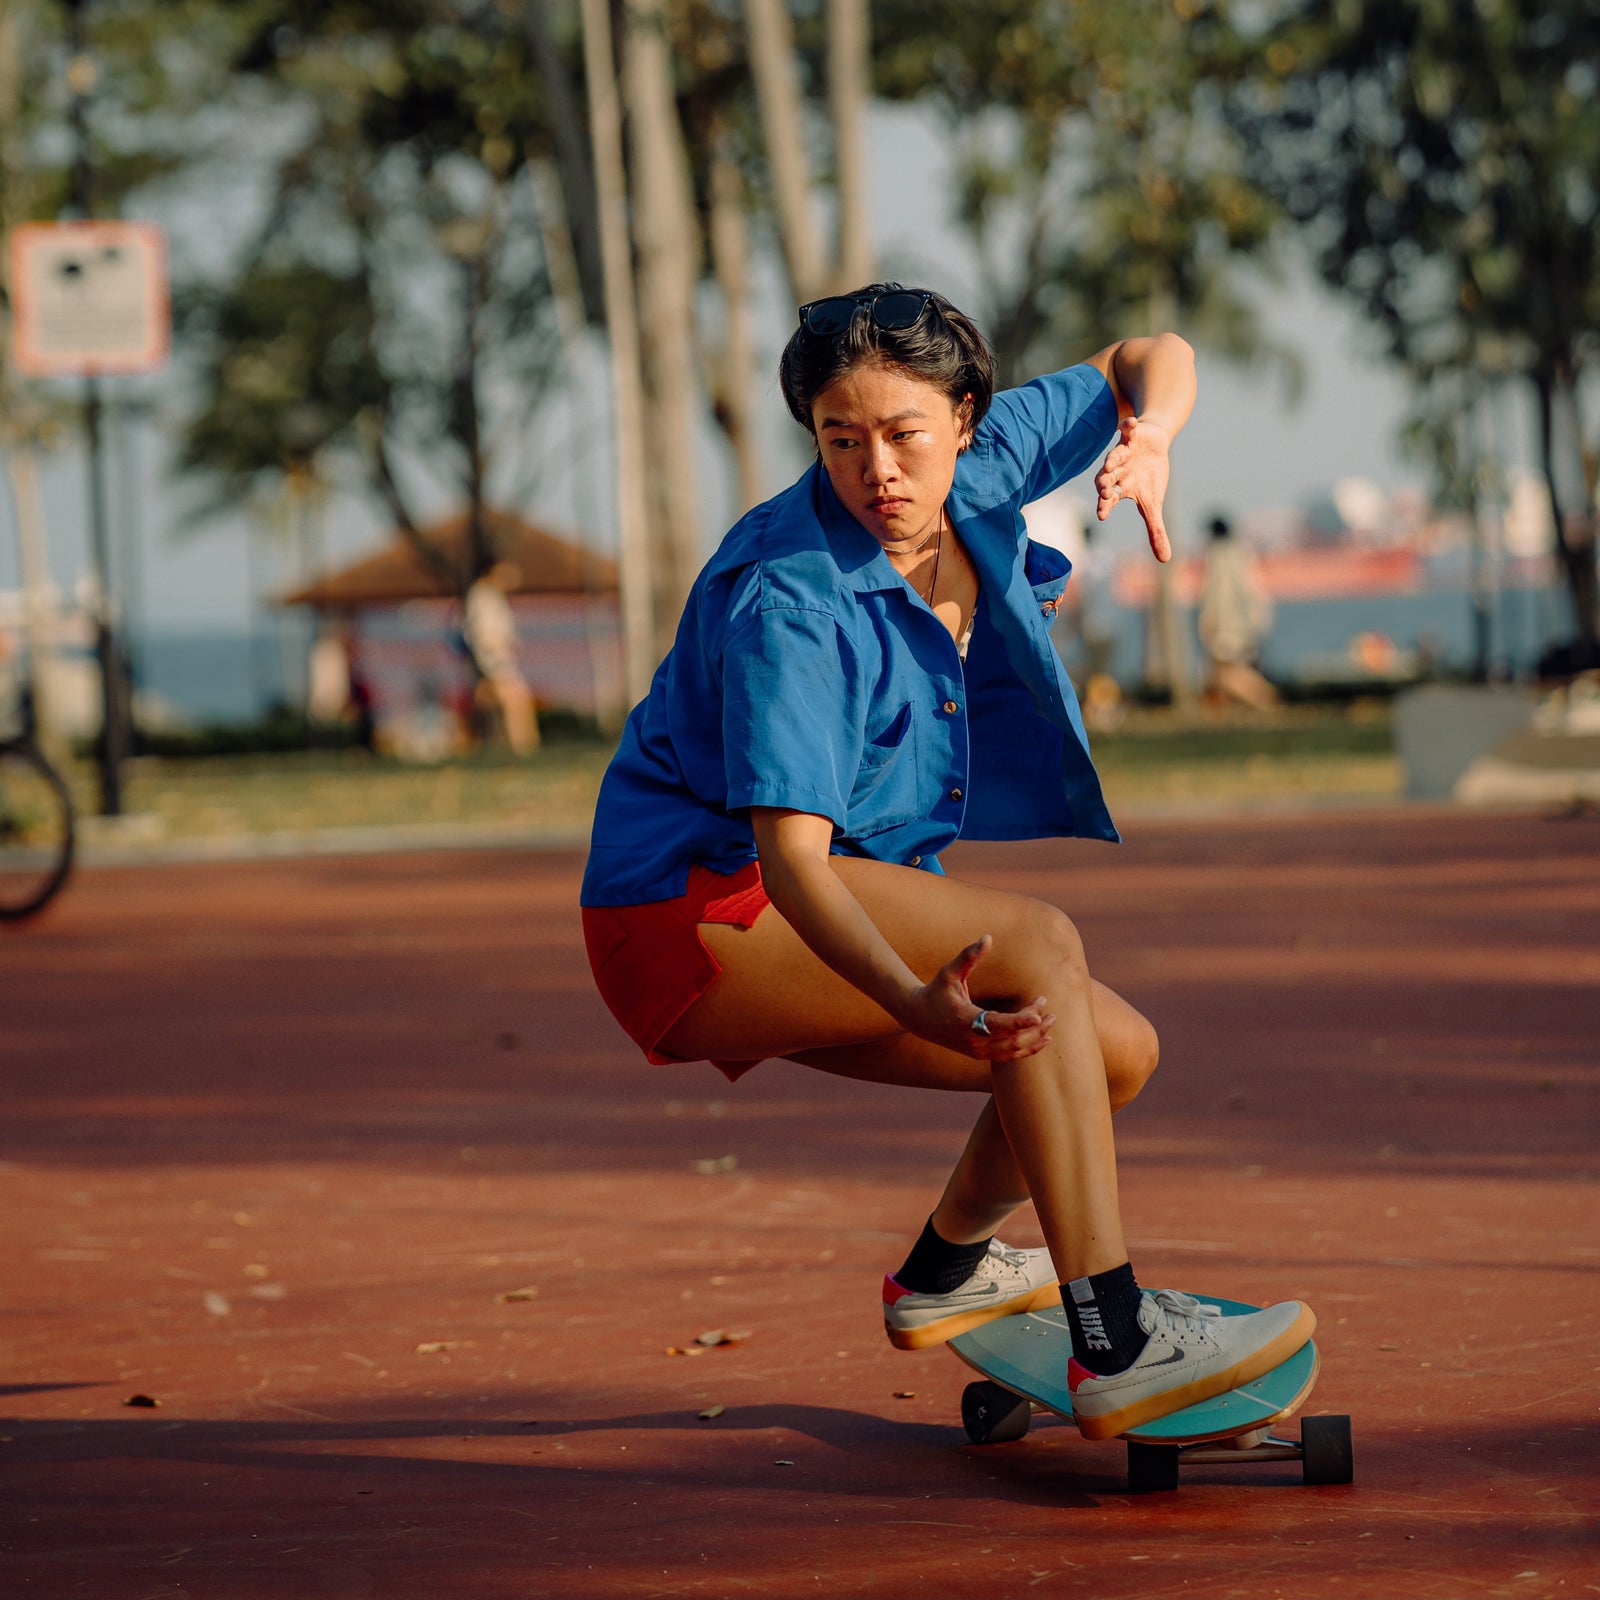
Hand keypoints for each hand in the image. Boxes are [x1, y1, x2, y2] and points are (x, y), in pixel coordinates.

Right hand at [900, 935, 1055, 1060]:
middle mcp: (973, 1040)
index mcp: (966, 1019)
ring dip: (1035, 1038)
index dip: (1020, 1021)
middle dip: (1034, 1024)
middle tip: (1048, 1007)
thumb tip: (987, 937)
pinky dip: (1028, 1049)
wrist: (919, 1019)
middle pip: (1012, 1038)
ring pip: (1014, 1050)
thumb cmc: (935, 991)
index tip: (1039, 1013)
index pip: (998, 1024)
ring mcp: (978, 1051)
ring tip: (1052, 1021)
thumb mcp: (949, 972)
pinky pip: (1009, 1056)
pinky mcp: (981, 1055)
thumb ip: (968, 956)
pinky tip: (1044, 1039)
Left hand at [1094, 414, 1172, 562]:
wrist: (1154, 446)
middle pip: (1106, 478)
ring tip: (1111, 463)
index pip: (1109, 500)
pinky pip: (1127, 430)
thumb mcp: (1153, 504)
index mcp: (1120, 489)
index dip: (1105, 505)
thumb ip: (1155, 530)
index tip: (1102, 515)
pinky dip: (1128, 427)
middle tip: (1105, 489)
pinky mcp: (1130, 435)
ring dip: (1112, 459)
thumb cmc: (1149, 477)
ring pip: (1113, 456)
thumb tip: (1165, 560)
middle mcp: (1117, 471)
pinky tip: (1131, 424)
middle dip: (1105, 483)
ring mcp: (1122, 452)